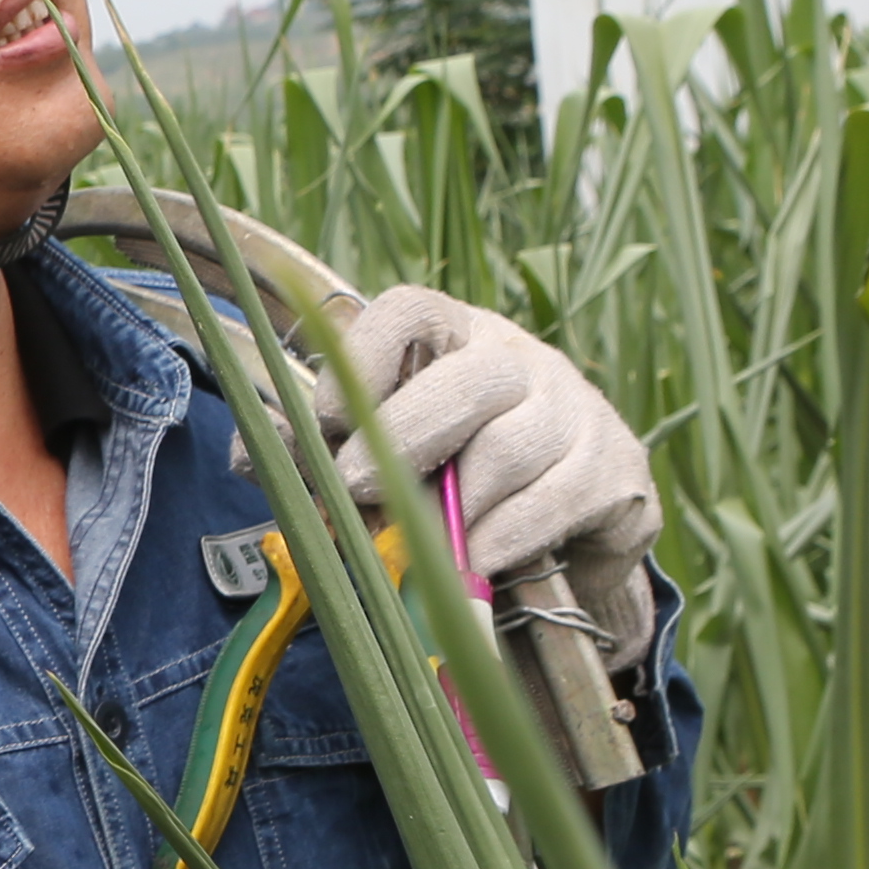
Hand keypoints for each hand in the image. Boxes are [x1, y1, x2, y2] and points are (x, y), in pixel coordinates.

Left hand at [319, 286, 661, 673]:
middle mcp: (519, 359)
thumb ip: (322, 453)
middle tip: (355, 488)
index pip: (411, 311)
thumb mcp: (386, 457)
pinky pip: (559, 498)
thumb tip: (252, 455)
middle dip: (403, 437)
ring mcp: (577, 408)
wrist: (564, 534)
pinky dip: (508, 536)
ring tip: (421, 544)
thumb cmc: (453, 481)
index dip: (364, 356)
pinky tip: (476, 558)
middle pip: (471, 379)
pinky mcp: (616, 467)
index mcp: (453, 338)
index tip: (326, 416)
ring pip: (514, 446)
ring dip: (456, 504)